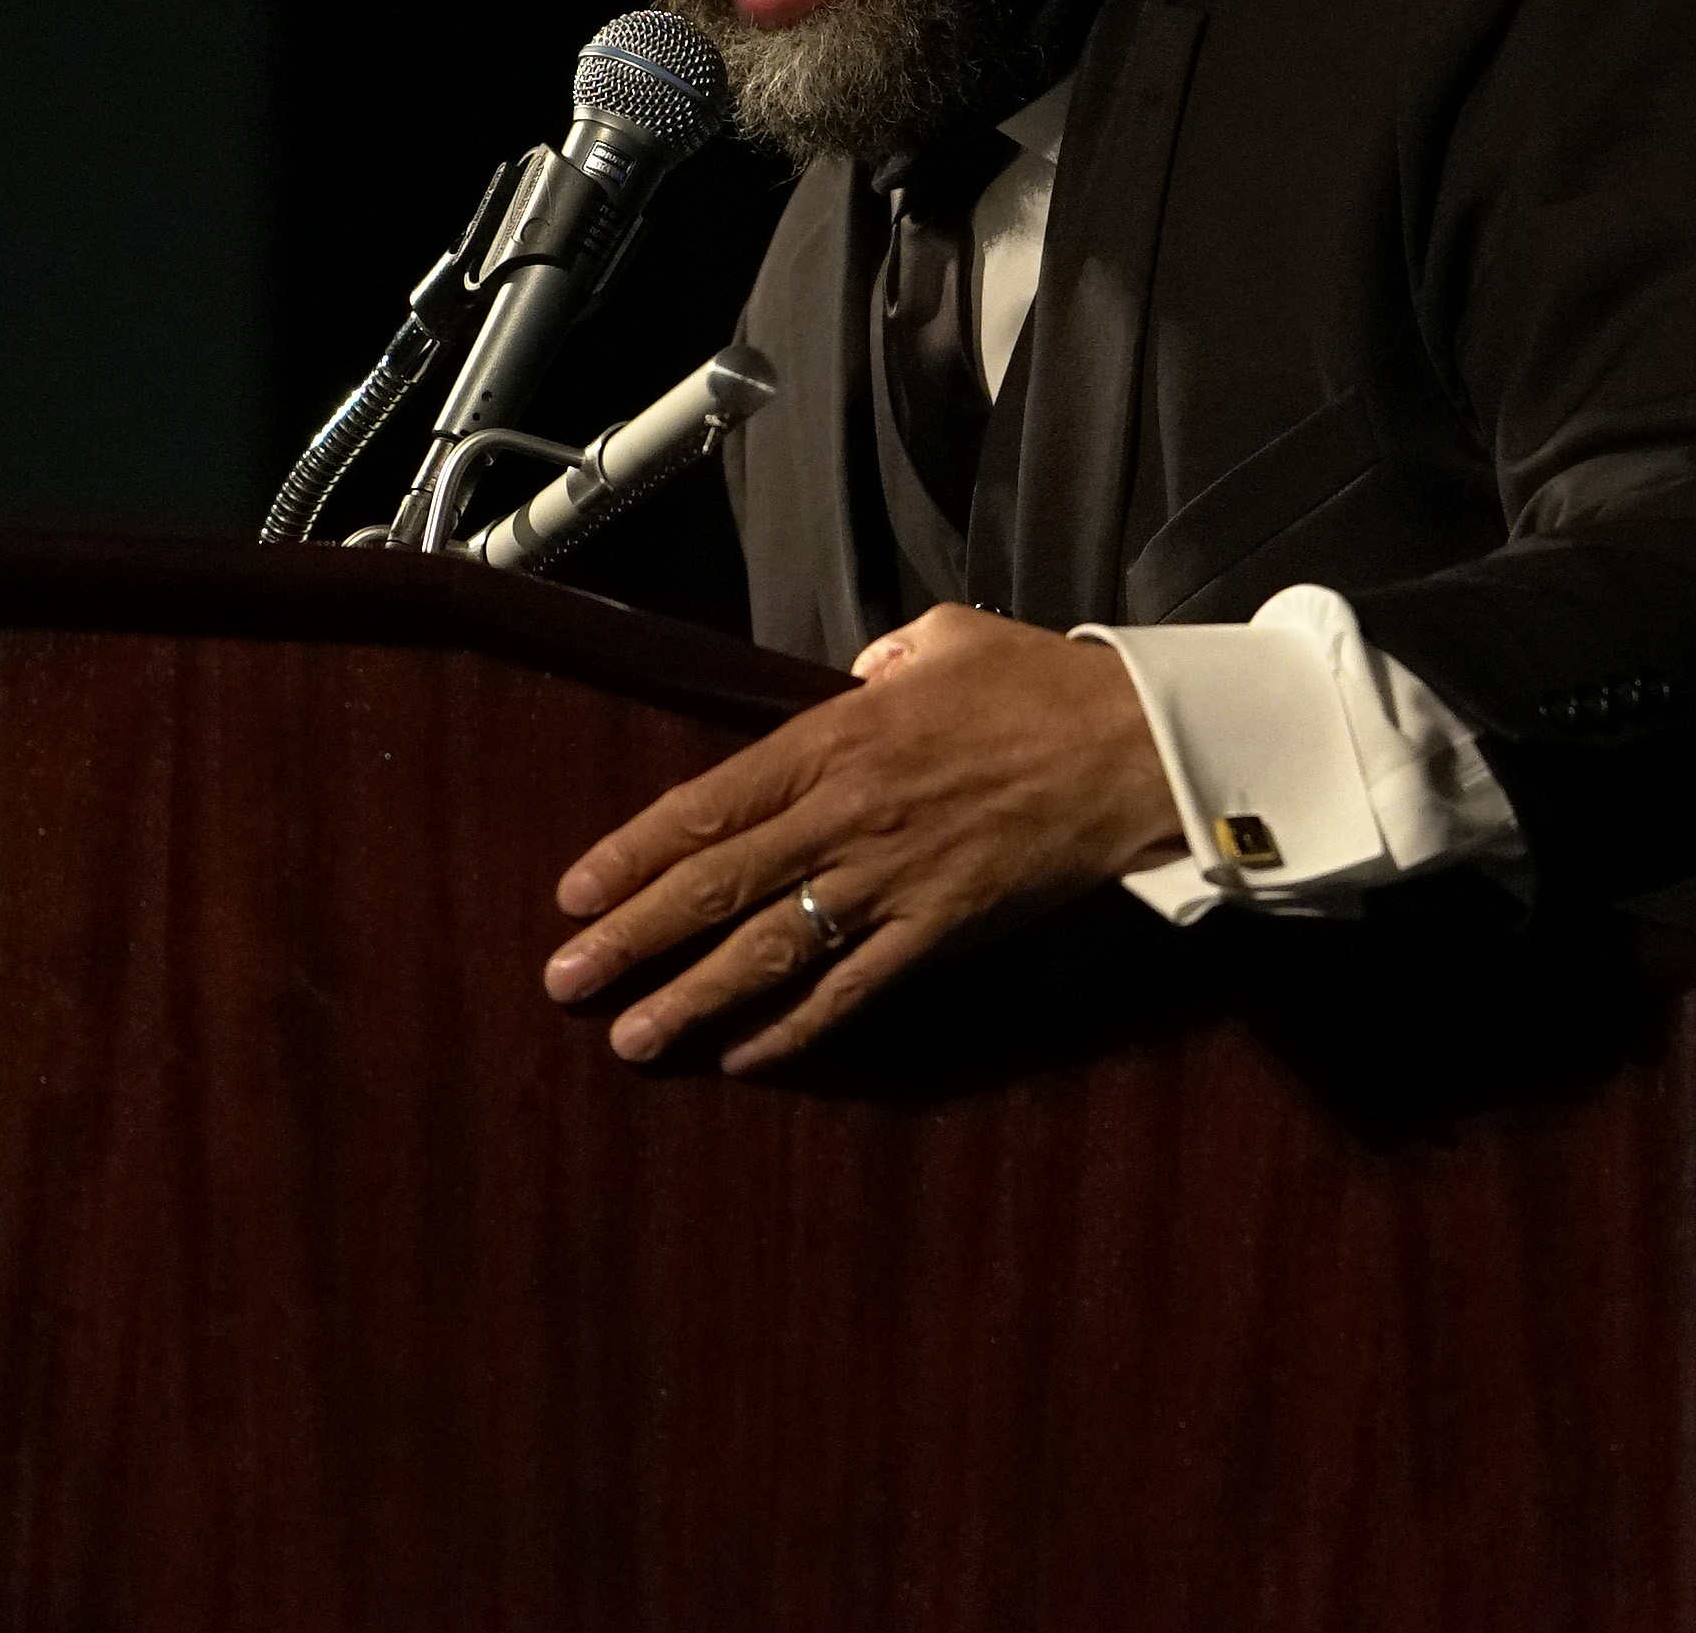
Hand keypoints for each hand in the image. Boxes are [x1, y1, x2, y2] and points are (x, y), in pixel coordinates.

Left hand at [542, 603, 1180, 1072]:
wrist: (1132, 749)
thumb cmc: (1038, 684)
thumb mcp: (942, 638)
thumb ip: (882, 660)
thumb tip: (856, 679)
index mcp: (836, 739)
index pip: (709, 806)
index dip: (633, 853)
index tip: (573, 892)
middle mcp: (848, 817)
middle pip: (719, 886)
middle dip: (633, 937)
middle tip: (563, 981)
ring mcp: (891, 882)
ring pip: (772, 951)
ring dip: (694, 998)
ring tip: (630, 1039)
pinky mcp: (938, 931)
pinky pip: (852, 991)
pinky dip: (796, 1029)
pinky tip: (746, 1057)